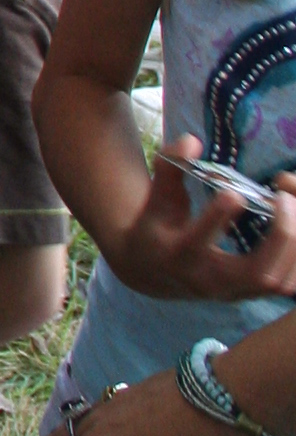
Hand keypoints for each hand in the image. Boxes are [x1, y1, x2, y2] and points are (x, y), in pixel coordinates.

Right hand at [101, 135, 295, 304]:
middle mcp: (208, 280)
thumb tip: (192, 141)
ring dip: (293, 246)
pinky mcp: (249, 294)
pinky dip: (295, 260)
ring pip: (277, 282)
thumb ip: (171, 165)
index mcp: (178, 254)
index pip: (197, 242)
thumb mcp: (157, 195)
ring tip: (291, 207)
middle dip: (279, 235)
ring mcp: (232, 292)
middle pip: (255, 272)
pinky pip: (285, 286)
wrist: (153, 271)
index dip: (217, 217)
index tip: (235, 192)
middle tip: (282, 198)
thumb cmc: (158, 225)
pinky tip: (293, 229)